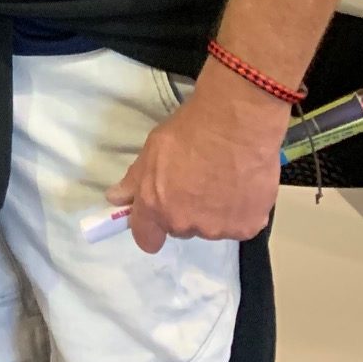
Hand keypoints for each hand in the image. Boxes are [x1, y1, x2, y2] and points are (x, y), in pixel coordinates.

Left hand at [107, 70, 286, 253]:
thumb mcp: (153, 147)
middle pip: (181, 228)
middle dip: (185, 210)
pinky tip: (242, 184)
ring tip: (223, 178)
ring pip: (211, 227)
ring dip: (214, 211)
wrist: (239, 122)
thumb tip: (116, 198)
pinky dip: (240, 211)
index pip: (146, 239)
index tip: (158, 214)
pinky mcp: (247, 228)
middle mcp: (185, 223)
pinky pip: (238, 225)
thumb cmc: (191, 129)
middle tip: (196, 180)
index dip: (151, 228)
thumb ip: (134, 179)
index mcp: (156, 206)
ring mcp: (217, 229)